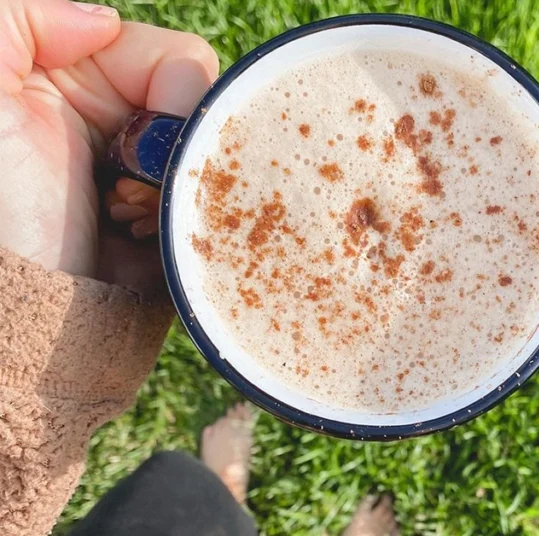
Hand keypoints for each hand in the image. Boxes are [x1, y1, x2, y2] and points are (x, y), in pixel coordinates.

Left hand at [0, 0, 217, 292]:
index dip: (174, 91)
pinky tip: (139, 242)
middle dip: (173, 149)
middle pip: (206, 113)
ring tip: (121, 220)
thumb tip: (105, 22)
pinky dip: (186, 227)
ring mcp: (147, 181)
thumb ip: (22, 19)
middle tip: (119, 184)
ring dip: (175, 193)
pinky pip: (216, 216)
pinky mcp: (168, 233)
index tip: (135, 132)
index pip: (176, 60)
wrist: (10, 310)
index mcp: (78, 81)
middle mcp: (117, 125)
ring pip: (215, 165)